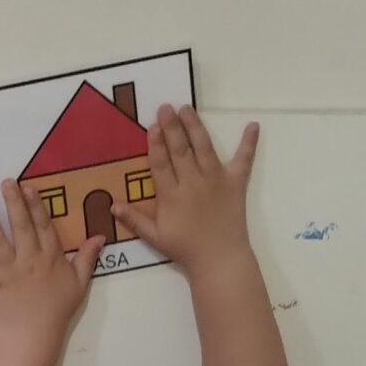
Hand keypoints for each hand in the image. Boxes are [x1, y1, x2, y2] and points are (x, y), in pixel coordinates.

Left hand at [0, 179, 106, 336]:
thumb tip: (100, 236)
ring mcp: (10, 270)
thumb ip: (87, 258)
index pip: (44, 226)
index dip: (36, 206)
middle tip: (5, 182)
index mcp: (51, 257)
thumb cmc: (57, 309)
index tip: (29, 187)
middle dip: (13, 202)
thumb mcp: (79, 283)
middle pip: (21, 226)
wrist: (34, 334)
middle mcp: (30, 259)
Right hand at [115, 107, 258, 274]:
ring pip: (203, 148)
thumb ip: (134, 219)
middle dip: (172, 127)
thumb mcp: (155, 237)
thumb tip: (112, 205)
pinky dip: (249, 143)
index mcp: (171, 195)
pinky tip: (253, 125)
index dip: (156, 144)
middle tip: (166, 107)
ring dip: (195, 127)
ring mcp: (215, 180)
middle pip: (180, 150)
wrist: (219, 259)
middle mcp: (193, 182)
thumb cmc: (185, 249)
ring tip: (187, 108)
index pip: (161, 163)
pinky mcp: (236, 183)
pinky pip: (243, 160)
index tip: (152, 126)